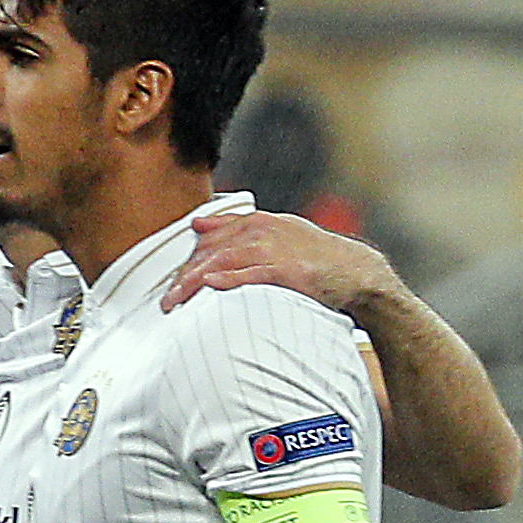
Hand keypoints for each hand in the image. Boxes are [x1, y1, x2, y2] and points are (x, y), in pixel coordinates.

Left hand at [160, 209, 392, 319]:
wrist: (356, 272)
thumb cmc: (314, 258)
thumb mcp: (276, 234)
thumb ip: (236, 228)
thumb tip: (198, 224)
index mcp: (260, 222)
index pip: (211, 238)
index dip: (186, 260)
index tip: (169, 282)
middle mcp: (265, 232)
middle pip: (212, 250)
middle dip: (184, 275)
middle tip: (166, 300)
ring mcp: (277, 249)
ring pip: (224, 261)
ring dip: (195, 281)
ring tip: (175, 300)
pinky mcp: (289, 270)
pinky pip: (252, 273)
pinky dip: (230, 277)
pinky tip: (210, 284)